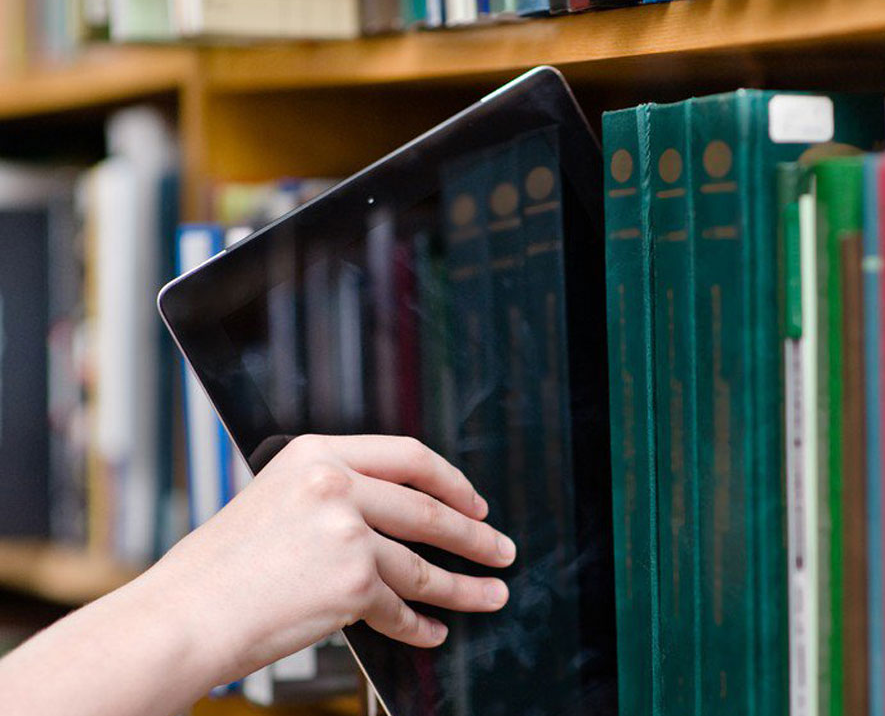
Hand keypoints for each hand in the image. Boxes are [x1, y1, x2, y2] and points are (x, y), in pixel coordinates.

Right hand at [145, 434, 515, 684]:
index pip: (407, 454)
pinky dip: (419, 625)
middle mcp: (336, 485)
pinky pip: (400, 608)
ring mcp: (348, 533)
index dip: (450, 480)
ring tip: (491, 595)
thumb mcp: (272, 500)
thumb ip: (330, 497)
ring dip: (464, 586)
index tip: (473, 502)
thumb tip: (391, 518)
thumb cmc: (216, 569)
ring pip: (423, 565)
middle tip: (500, 550)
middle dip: (474, 535)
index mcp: (317, 454)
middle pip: (428, 509)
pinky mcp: (353, 584)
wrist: (184, 616)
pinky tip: (432, 631)